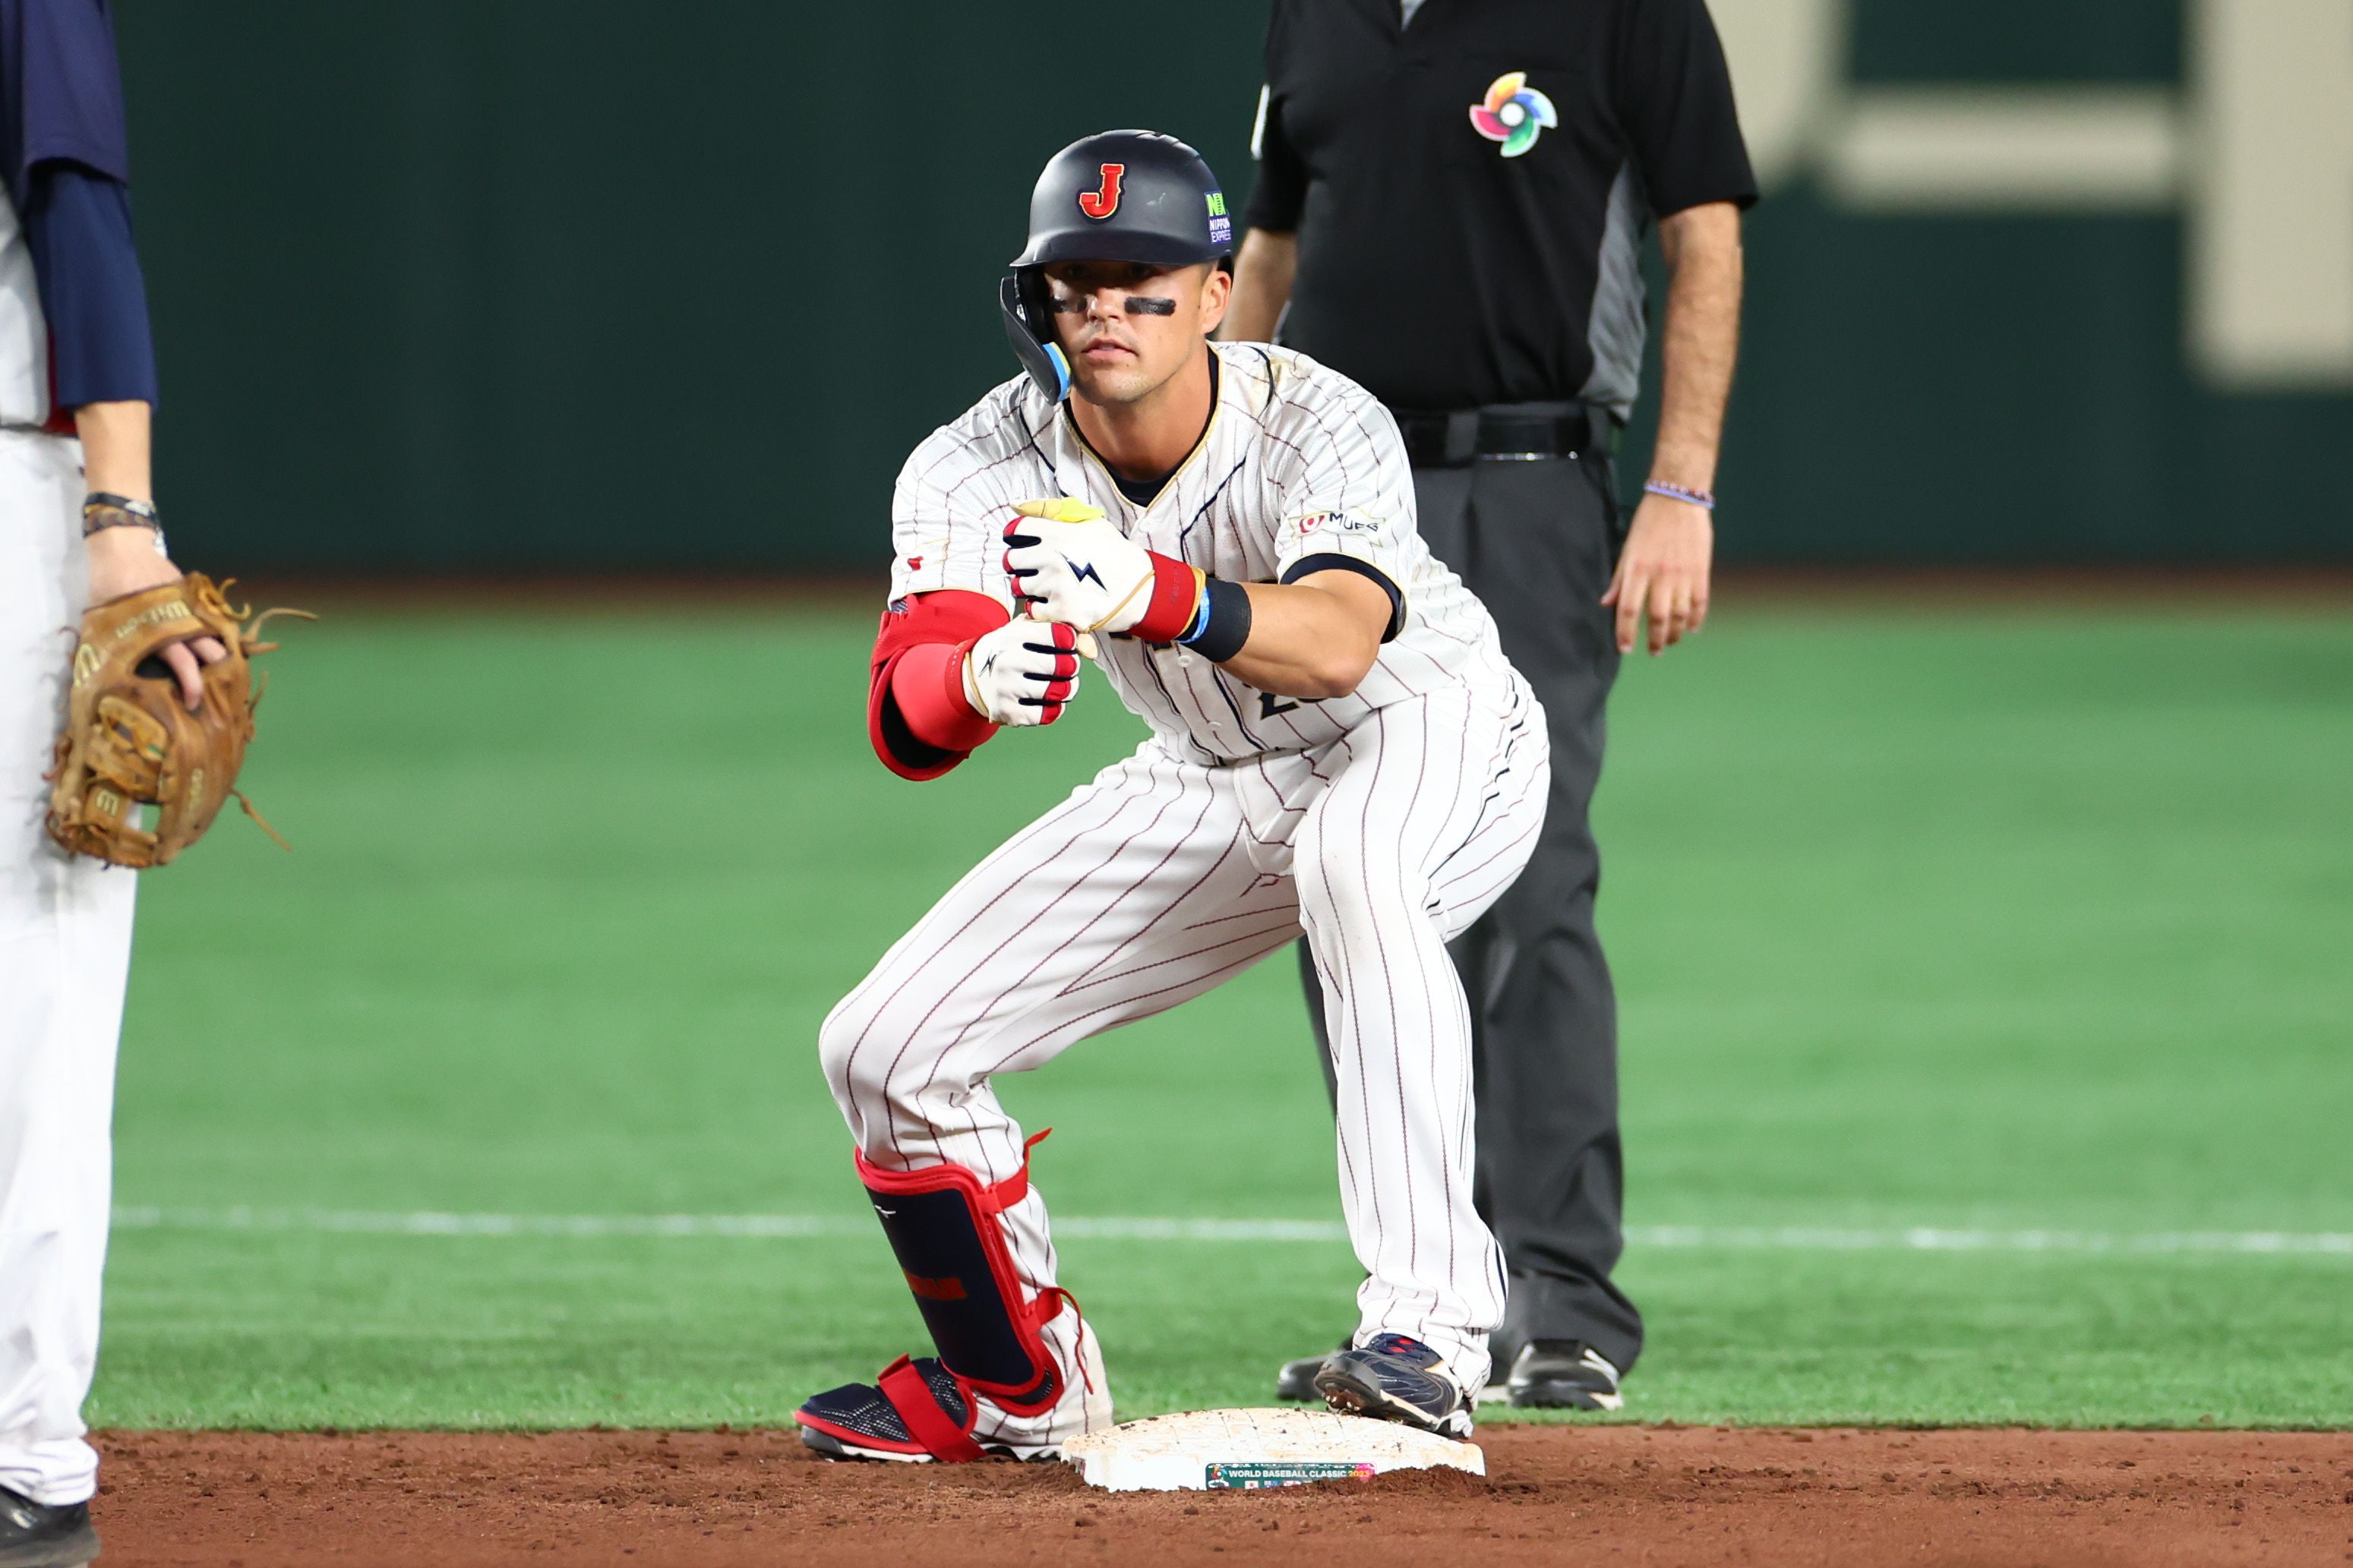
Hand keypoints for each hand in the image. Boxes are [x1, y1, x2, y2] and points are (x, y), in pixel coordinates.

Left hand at [85, 526, 225, 710]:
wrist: (123, 547)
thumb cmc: (109, 585)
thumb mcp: (105, 620)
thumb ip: (114, 645)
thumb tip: (113, 675)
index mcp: (158, 631)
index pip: (184, 665)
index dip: (192, 686)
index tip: (194, 702)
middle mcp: (181, 620)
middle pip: (211, 650)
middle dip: (219, 672)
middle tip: (220, 689)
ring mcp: (191, 605)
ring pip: (217, 633)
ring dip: (222, 652)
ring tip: (224, 669)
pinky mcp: (193, 594)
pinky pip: (211, 616)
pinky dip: (216, 631)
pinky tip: (217, 641)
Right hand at [961, 619, 1081, 726]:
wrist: (973, 677)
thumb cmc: (1010, 650)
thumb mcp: (1024, 630)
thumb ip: (1056, 629)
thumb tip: (1089, 647)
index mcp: (1015, 636)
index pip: (1062, 636)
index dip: (1071, 642)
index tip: (1065, 646)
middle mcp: (1008, 661)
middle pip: (1066, 666)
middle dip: (1071, 667)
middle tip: (1066, 667)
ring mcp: (1007, 688)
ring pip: (1060, 692)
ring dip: (1068, 689)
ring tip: (1062, 685)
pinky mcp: (1007, 712)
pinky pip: (1048, 714)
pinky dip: (1054, 709)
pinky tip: (1048, 702)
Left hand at [1002, 499, 1160, 633]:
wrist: (1141, 589)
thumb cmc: (1114, 554)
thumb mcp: (1090, 522)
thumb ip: (1052, 512)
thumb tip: (1015, 505)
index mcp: (1058, 533)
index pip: (1015, 530)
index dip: (1015, 537)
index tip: (1022, 543)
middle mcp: (1053, 557)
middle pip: (1010, 561)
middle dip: (1021, 565)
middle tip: (1037, 568)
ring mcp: (1056, 586)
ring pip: (1019, 587)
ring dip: (1030, 587)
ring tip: (1050, 586)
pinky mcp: (1062, 611)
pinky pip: (1032, 610)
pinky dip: (1041, 609)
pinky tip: (1056, 603)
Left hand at [1601, 493, 1712, 655]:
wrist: (1679, 499)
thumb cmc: (1648, 523)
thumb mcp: (1627, 549)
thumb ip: (1619, 579)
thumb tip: (1607, 604)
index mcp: (1638, 569)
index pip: (1629, 609)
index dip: (1626, 632)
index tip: (1626, 648)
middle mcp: (1660, 575)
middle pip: (1658, 618)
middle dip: (1655, 640)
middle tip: (1653, 652)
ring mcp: (1683, 574)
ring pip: (1681, 615)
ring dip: (1675, 633)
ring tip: (1670, 641)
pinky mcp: (1701, 571)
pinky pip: (1700, 602)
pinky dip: (1696, 619)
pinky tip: (1691, 628)